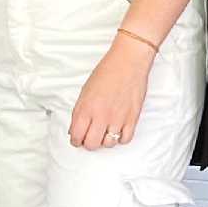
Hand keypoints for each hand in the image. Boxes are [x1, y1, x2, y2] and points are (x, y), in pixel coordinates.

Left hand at [68, 34, 154, 149]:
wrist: (128, 61)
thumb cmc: (106, 72)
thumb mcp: (85, 90)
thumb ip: (79, 112)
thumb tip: (75, 130)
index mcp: (86, 108)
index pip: (77, 136)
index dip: (76, 140)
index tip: (78, 139)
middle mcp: (101, 115)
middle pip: (92, 144)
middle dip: (89, 142)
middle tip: (91, 136)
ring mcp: (117, 118)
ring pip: (108, 144)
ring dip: (106, 140)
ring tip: (106, 130)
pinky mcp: (132, 118)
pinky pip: (125, 139)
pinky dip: (121, 138)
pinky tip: (118, 129)